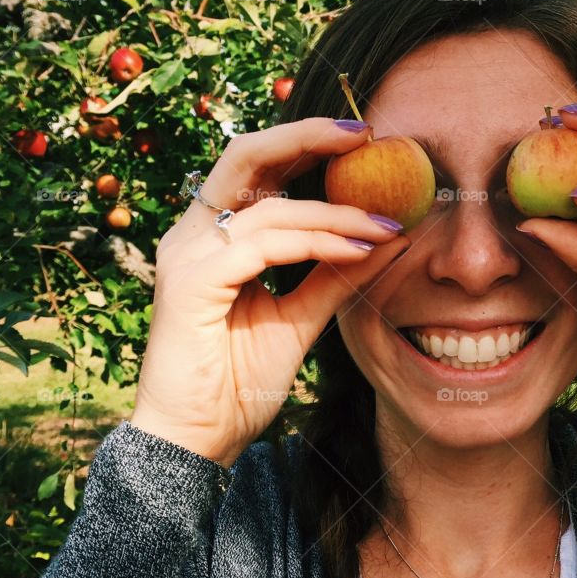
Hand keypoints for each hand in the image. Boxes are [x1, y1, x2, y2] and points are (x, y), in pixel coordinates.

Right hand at [130, 117, 409, 468]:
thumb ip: (335, 277)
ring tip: (386, 223)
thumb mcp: (301, 318)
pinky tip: (356, 250)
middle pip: (246, 155)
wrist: (199, 441)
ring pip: (268, 207)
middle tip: (368, 136)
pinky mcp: (189, 285)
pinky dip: (314, 243)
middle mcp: (193, 236)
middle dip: (308, 137)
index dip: (307, 144)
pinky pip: (261, 247)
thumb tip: (391, 238)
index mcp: (214, 238)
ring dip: (335, 212)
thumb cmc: (238, 382)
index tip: (368, 141)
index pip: (259, 168)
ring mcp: (185, 256)